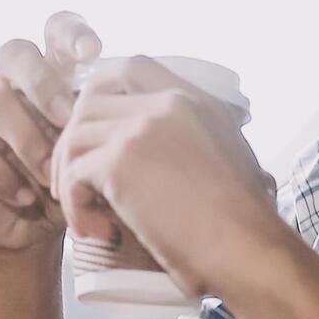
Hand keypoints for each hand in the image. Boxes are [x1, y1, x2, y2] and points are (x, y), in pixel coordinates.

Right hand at [0, 10, 101, 255]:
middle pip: (15, 54)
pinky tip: (25, 196)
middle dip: (42, 82)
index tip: (94, 52)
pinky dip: (4, 176)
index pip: (54, 32)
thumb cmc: (63, 186)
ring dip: (28, 142)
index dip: (71, 32)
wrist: (24, 232)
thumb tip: (125, 118)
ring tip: (50, 177)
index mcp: (48, 78)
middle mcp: (9, 87)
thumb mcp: (88, 157)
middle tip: (68, 118)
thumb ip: (99, 131)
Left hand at [50, 57, 287, 300]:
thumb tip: (173, 155)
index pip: (129, 69)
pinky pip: (73, 175)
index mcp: (194, 99)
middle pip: (89, 100)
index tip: (98, 140)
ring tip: (90, 217)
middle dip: (74, 141)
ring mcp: (142, 128)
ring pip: (74, 139)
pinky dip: (76, 207)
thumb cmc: (247, 225)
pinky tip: (97, 231)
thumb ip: (201, 140)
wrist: (248, 250)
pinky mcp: (120, 163)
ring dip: (70, 180)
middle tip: (79, 183)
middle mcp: (167, 103)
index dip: (100, 98)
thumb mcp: (234, 159)